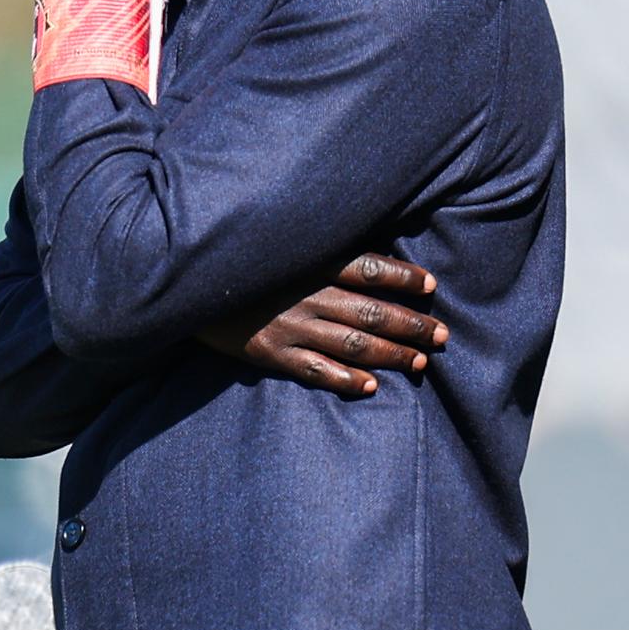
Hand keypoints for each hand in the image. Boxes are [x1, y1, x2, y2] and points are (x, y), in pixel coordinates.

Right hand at [196, 253, 448, 397]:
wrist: (187, 281)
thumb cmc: (242, 259)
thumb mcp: (281, 243)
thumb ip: (320, 247)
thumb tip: (364, 250)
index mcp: (312, 261)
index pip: (371, 268)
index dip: (404, 278)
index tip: (431, 286)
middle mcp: (308, 294)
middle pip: (373, 311)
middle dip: (412, 324)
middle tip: (442, 336)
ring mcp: (291, 326)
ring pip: (354, 344)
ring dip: (391, 355)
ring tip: (419, 362)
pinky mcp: (272, 352)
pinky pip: (316, 371)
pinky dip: (346, 380)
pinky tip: (371, 386)